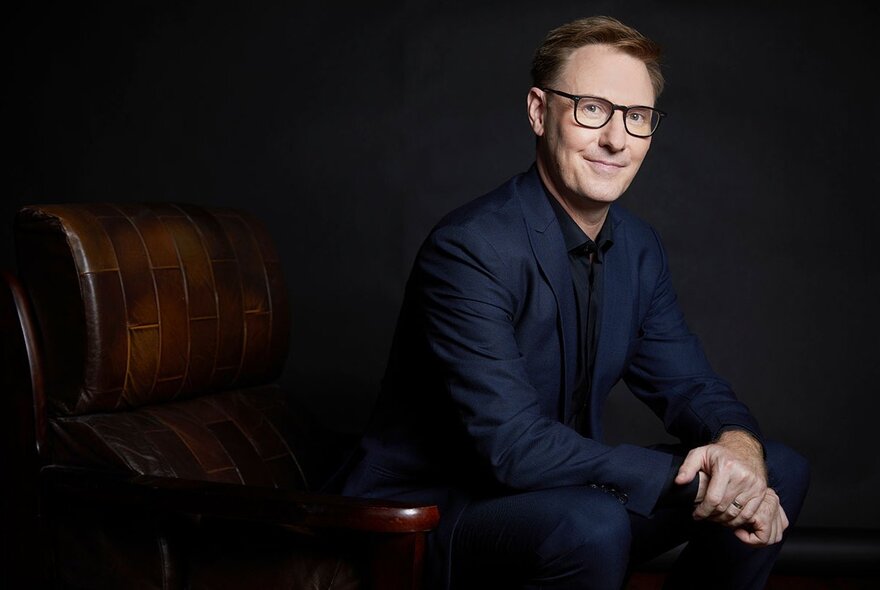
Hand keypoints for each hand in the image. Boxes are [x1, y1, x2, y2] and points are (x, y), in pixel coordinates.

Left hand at [678, 430, 787, 545]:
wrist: (744, 447)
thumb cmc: (719, 453)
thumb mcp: (699, 454)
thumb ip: (687, 468)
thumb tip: (679, 482)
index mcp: (726, 467)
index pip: (713, 499)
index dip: (703, 511)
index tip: (696, 515)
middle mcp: (743, 477)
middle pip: (725, 508)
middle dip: (711, 516)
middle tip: (704, 516)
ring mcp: (755, 485)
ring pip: (737, 514)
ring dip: (724, 520)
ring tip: (714, 518)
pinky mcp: (762, 491)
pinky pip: (750, 514)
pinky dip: (738, 520)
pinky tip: (728, 518)